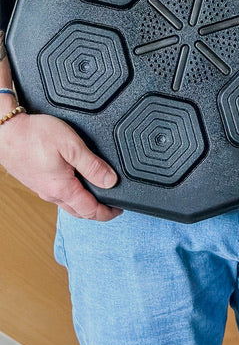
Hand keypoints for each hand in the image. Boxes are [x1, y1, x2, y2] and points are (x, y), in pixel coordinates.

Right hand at [0, 111, 120, 220]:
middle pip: (79, 212)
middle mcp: (51, 193)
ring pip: (68, 205)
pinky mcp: (37, 182)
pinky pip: (58, 196)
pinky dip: (73, 197)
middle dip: (97, 212)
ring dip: (85, 205)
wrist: (6, 132)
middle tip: (112, 207)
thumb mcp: (71, 145)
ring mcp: (42, 189)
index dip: (108, 212)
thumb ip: (92, 165)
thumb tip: (111, 181)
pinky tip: (77, 186)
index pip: (90, 210)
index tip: (119, 210)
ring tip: (99, 196)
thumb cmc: (34, 135)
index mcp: (62, 188)